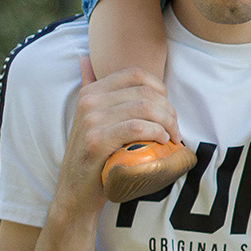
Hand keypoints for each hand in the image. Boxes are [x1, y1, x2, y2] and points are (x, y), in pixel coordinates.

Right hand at [53, 58, 179, 219]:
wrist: (76, 191)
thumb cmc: (94, 156)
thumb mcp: (90, 119)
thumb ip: (90, 89)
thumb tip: (85, 59)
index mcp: (91, 91)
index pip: (136, 74)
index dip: (160, 89)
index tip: (167, 110)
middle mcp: (89, 101)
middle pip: (145, 92)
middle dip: (168, 111)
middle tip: (175, 130)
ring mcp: (91, 120)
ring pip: (145, 108)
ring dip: (167, 123)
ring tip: (171, 138)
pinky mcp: (97, 141)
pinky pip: (137, 128)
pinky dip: (157, 133)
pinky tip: (162, 142)